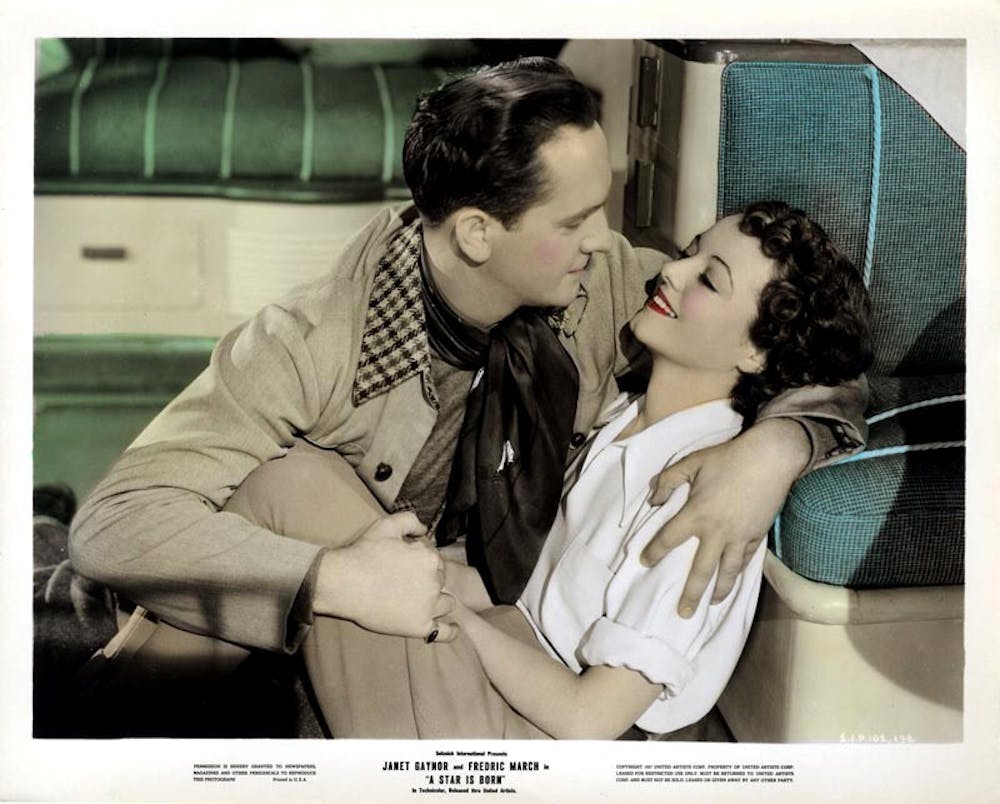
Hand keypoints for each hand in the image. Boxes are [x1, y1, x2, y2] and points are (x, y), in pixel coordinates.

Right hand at [312, 512, 456, 640]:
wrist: (343, 583)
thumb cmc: (363, 553)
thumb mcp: (387, 526)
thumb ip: (410, 521)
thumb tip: (424, 530)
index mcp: (430, 558)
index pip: (435, 561)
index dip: (421, 564)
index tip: (406, 569)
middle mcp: (434, 581)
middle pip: (440, 581)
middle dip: (428, 581)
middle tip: (406, 585)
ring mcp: (429, 606)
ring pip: (446, 603)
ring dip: (437, 602)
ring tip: (420, 603)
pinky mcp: (420, 626)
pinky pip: (445, 632)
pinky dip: (450, 631)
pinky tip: (451, 628)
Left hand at [641, 419, 808, 616]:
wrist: (770, 458)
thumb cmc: (728, 458)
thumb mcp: (692, 462)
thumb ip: (668, 480)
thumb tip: (653, 499)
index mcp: (696, 514)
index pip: (669, 539)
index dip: (654, 552)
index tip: (644, 562)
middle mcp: (717, 532)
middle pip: (700, 570)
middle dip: (691, 593)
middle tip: (683, 613)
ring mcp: (739, 537)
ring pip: (728, 572)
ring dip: (719, 591)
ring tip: (710, 606)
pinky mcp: (756, 535)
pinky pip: (745, 560)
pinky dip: (738, 573)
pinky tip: (732, 580)